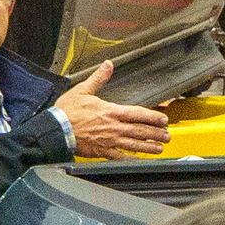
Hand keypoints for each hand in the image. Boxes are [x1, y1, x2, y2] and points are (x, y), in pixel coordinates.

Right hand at [54, 60, 172, 160]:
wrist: (57, 129)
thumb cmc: (67, 112)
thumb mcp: (83, 90)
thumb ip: (99, 78)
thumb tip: (108, 65)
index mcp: (111, 111)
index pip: (138, 114)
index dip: (153, 117)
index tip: (163, 120)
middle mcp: (113, 127)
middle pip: (140, 130)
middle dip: (156, 133)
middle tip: (167, 136)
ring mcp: (109, 140)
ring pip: (134, 144)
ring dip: (148, 146)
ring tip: (159, 148)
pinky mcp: (102, 151)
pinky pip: (120, 156)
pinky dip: (131, 158)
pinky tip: (139, 159)